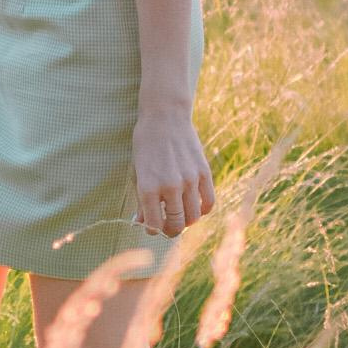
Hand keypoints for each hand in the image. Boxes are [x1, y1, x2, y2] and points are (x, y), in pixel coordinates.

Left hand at [133, 109, 214, 236]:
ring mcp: (189, 180)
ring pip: (194, 217)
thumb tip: (143, 223)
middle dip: (171, 230)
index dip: (152, 230)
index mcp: (148, 187)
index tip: (152, 227)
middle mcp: (170, 186)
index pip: (154, 225)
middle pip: (177, 224)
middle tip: (168, 227)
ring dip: (187, 222)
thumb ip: (142, 200)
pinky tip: (195, 207)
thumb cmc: (146, 145)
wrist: (165, 117)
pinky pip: (209, 202)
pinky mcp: (204, 173)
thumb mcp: (138, 171)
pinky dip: (203, 210)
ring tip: (180, 216)